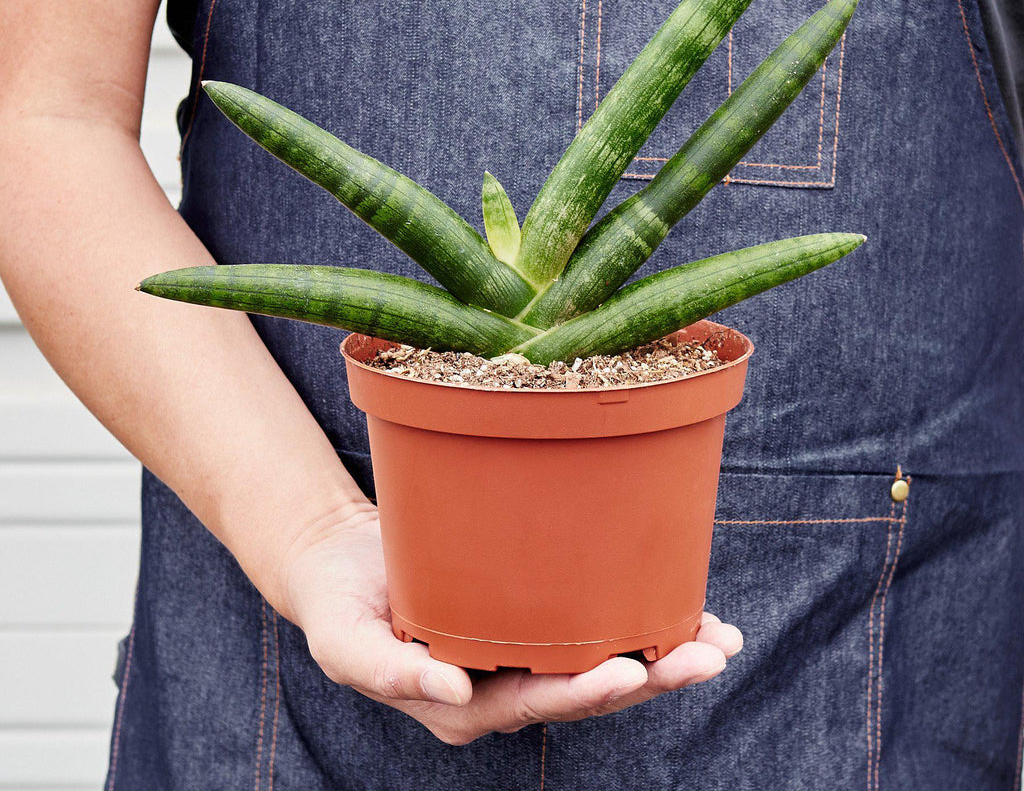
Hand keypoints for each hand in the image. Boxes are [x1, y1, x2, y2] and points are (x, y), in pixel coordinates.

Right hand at [282, 503, 742, 744]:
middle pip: (587, 687)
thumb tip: (454, 690)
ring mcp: (522, 650)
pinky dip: (635, 614)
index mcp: (466, 704)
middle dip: (652, 676)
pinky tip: (680, 605)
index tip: (628, 671)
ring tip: (718, 637)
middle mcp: (505, 684)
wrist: (343, 564)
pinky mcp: (530, 613)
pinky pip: (588, 621)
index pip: (536, 703)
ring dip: (661, 652)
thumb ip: (392, 670)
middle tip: (707, 654)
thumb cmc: (340, 606)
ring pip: (601, 659)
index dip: (584, 692)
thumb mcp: (345, 643)